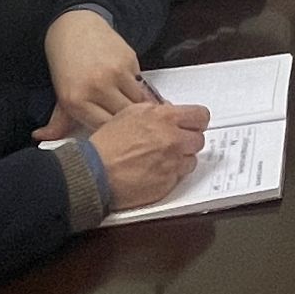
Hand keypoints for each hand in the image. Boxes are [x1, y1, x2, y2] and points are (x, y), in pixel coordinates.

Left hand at [36, 10, 148, 139]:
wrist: (74, 29)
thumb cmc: (67, 65)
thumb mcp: (60, 95)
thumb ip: (58, 122)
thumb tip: (42, 139)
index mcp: (75, 101)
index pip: (104, 129)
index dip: (113, 134)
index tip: (117, 135)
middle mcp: (97, 87)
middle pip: (125, 117)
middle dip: (129, 122)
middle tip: (132, 125)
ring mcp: (115, 72)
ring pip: (138, 101)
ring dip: (138, 106)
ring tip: (134, 108)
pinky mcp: (130, 60)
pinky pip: (141, 83)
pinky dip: (138, 88)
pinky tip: (129, 86)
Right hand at [88, 102, 211, 209]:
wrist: (93, 173)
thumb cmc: (106, 145)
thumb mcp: (130, 114)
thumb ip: (156, 111)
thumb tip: (171, 111)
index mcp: (165, 118)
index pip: (201, 116)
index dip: (196, 121)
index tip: (192, 125)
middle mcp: (173, 139)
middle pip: (199, 139)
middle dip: (187, 141)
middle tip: (173, 144)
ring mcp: (172, 162)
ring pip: (191, 159)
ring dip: (180, 159)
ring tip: (160, 159)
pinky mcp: (167, 183)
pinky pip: (179, 177)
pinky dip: (170, 175)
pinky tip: (154, 172)